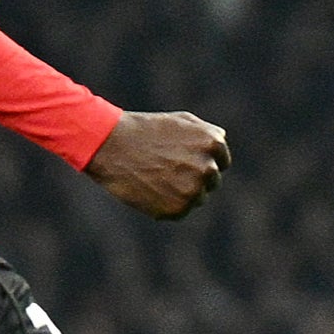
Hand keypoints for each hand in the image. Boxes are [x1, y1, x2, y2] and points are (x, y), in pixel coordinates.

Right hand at [92, 110, 229, 219]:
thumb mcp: (180, 121)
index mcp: (213, 144)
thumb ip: (206, 131)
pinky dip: (167, 205)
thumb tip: (222, 140)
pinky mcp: (177, 209)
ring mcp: (193, 190)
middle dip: (194, 177)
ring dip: (182, 193)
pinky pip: (180, 212)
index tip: (185, 161)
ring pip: (197, 198)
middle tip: (167, 170)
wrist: (112, 145)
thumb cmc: (145, 130)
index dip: (203, 161)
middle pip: (212, 182)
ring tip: (156, 178)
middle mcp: (208, 167)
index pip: (222, 162)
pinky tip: (150, 189)